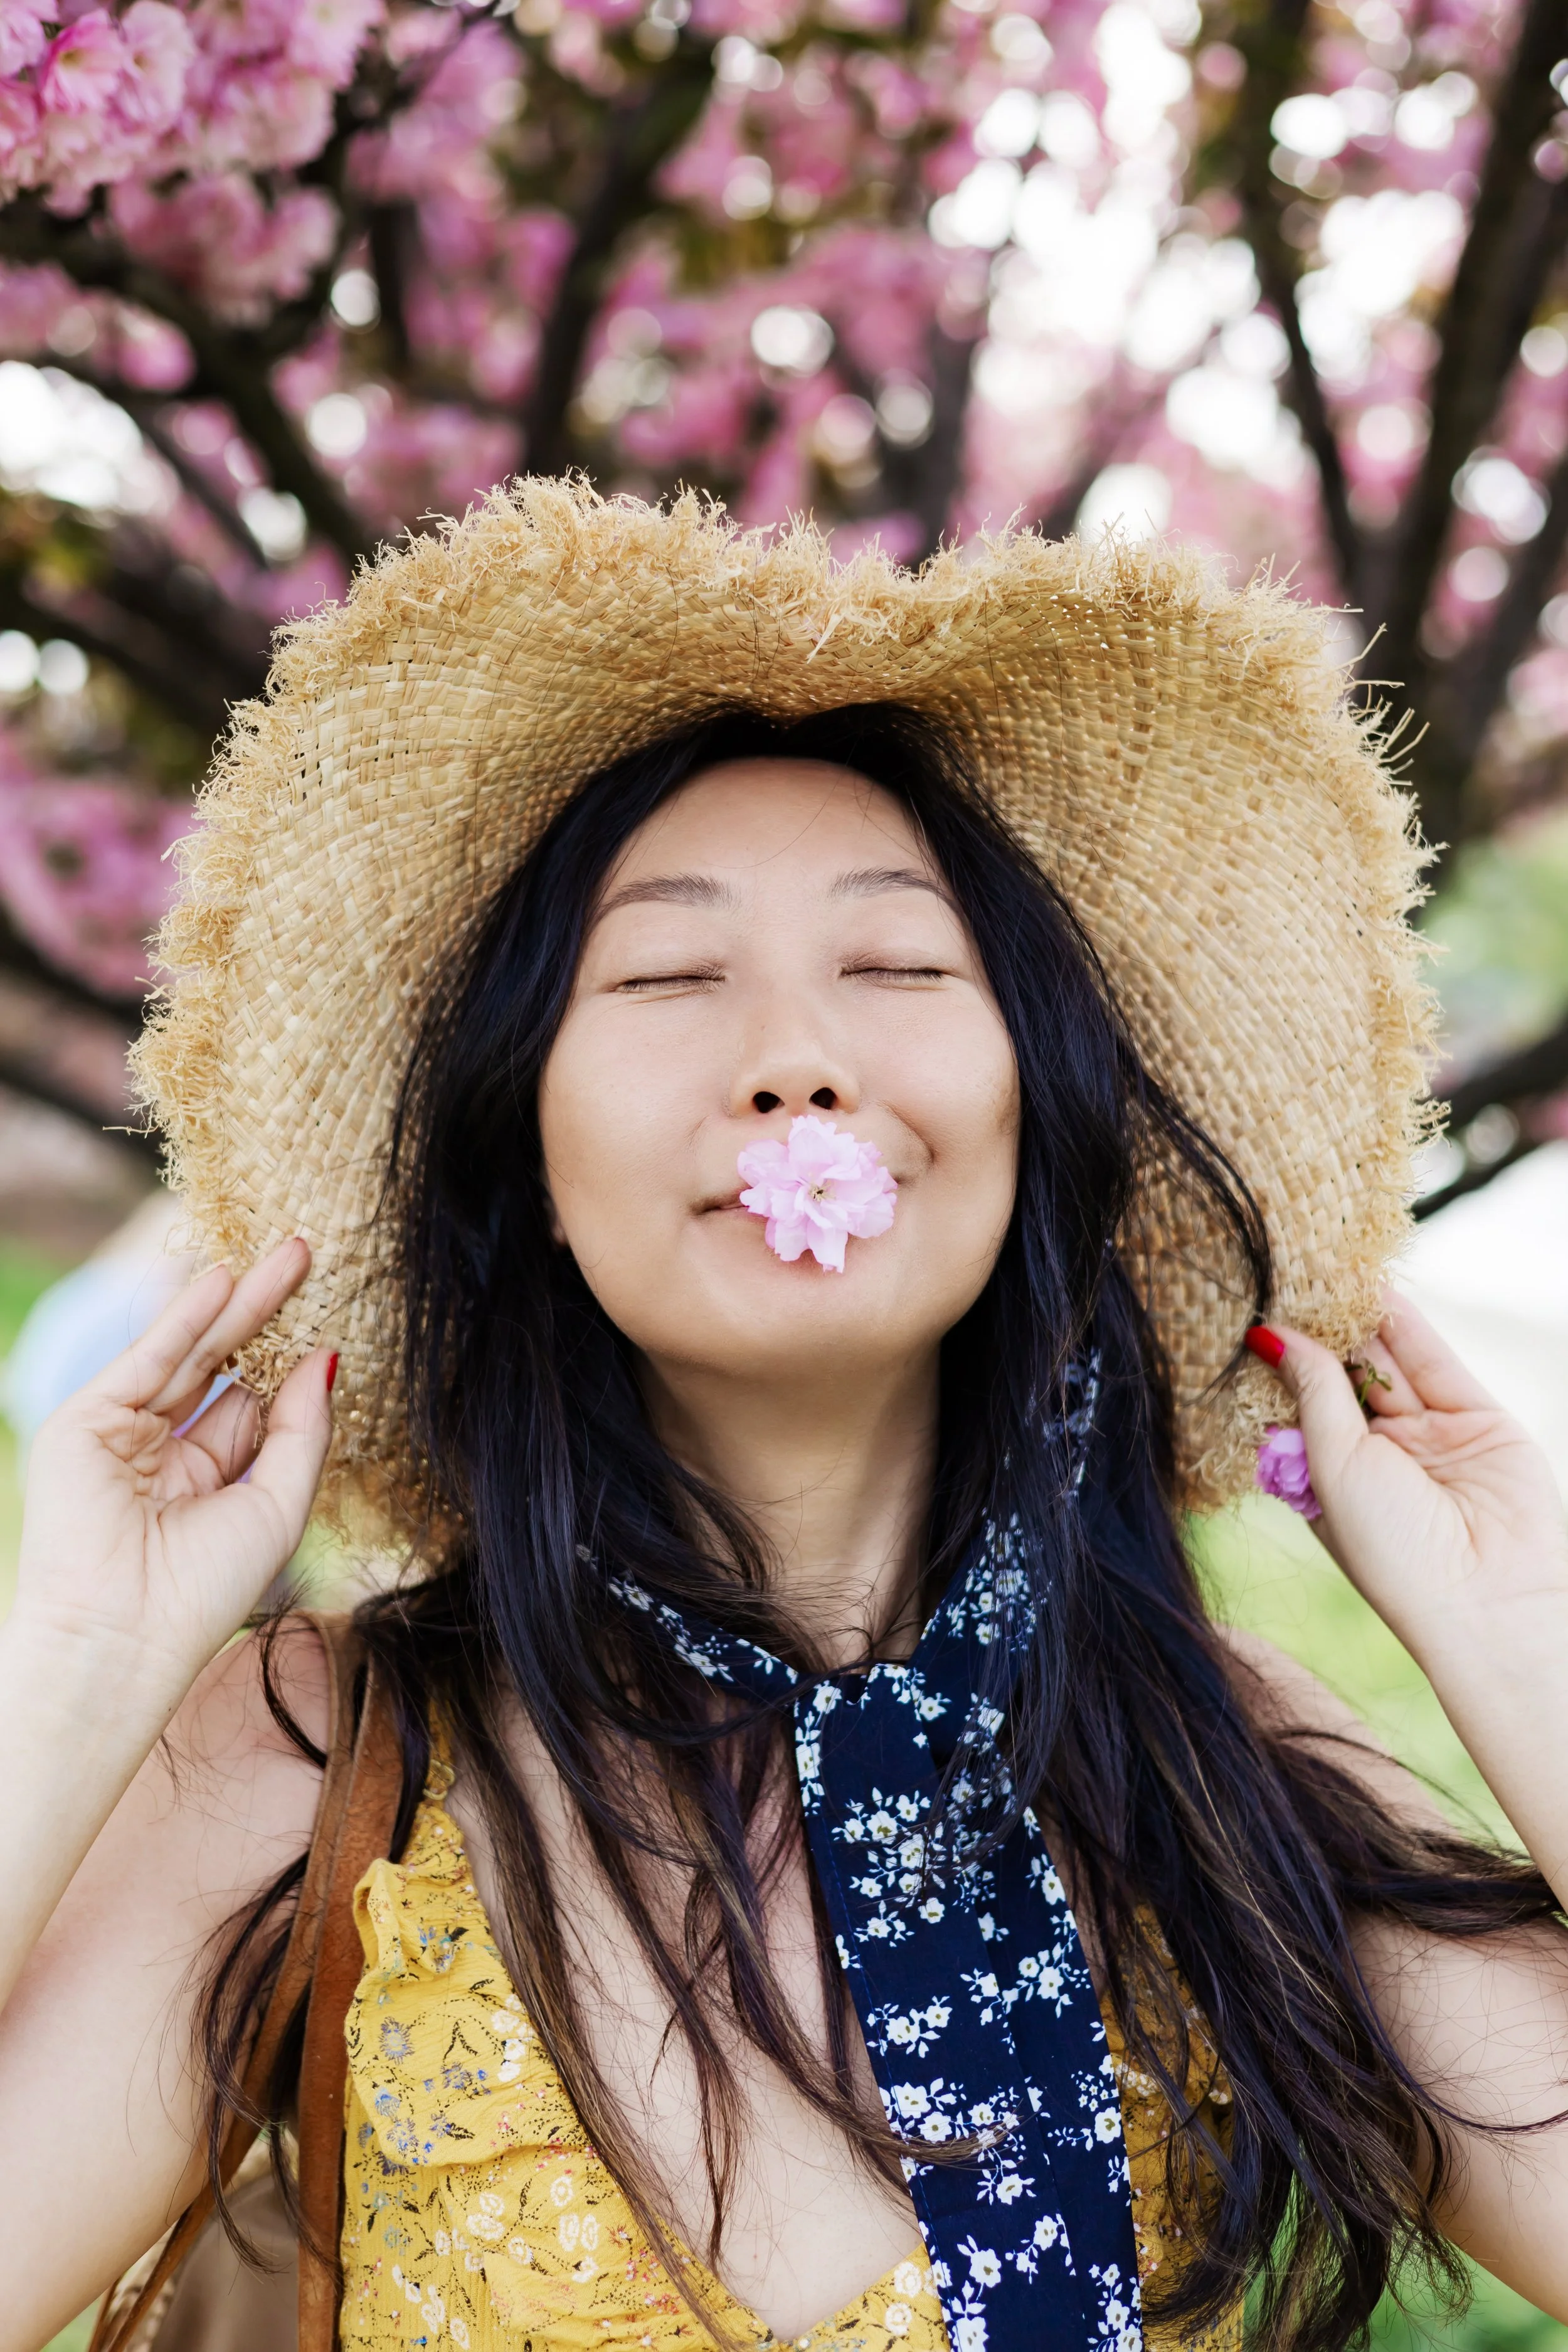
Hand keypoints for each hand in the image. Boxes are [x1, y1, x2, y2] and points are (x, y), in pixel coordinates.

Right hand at [12, 1239, 333, 1705]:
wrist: (122, 1637)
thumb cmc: (203, 1591)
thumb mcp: (278, 1504)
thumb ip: (302, 1429)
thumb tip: (326, 1357)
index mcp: (207, 1483)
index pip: (254, 1406)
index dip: (289, 1362)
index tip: (331, 1312)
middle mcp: (164, 1455)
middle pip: (226, 1368)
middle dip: (268, 1314)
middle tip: (308, 1256)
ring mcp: (123, 1436)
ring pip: (191, 1356)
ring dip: (237, 1303)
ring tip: (287, 1254)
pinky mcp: (86, 1422)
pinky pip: (148, 1361)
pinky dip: (182, 1320)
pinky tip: (222, 1282)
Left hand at [1255, 1294, 1567, 1676]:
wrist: (1491, 1599)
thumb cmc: (1394, 1552)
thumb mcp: (1334, 1464)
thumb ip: (1313, 1391)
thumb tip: (1268, 1333)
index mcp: (1327, 1480)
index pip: (1297, 1406)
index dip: (1277, 1363)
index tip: (1248, 1310)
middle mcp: (1376, 1458)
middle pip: (1342, 1377)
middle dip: (1320, 1331)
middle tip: (1289, 1273)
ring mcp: (1427, 1438)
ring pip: (1388, 1364)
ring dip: (1361, 1320)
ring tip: (1328, 1266)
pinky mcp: (1475, 1421)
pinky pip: (1434, 1363)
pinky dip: (1407, 1326)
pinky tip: (1378, 1289)